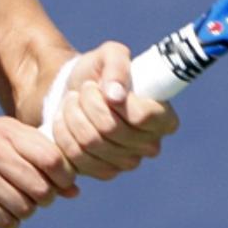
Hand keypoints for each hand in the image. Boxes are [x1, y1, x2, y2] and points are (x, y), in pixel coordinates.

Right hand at [0, 117, 78, 227]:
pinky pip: (4, 220)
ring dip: (26, 211)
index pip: (51, 157)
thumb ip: (40, 160)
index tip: (62, 183)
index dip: (64, 176)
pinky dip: (9, 222)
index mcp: (5, 129)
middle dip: (45, 198)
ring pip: (24, 207)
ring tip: (16, 203)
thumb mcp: (5, 143)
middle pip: (40, 187)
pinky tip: (1, 212)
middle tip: (38, 197)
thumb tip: (75, 191)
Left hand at [49, 41, 179, 179]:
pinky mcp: (103, 173)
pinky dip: (63, 134)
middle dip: (88, 103)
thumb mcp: (109, 54)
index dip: (116, 101)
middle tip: (83, 90)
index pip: (142, 116)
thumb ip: (117, 65)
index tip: (102, 87)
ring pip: (91, 143)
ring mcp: (127, 162)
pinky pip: (77, 158)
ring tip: (72, 102)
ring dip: (72, 116)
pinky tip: (65, 120)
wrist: (74, 92)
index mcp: (164, 117)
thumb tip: (116, 94)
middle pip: (111, 129)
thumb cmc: (99, 72)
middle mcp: (151, 145)